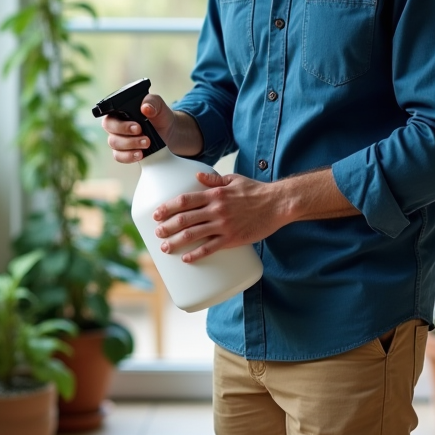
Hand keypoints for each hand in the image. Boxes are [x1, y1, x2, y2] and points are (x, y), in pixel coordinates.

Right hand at [101, 93, 181, 163]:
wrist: (169, 132)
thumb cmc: (159, 116)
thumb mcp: (159, 105)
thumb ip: (152, 102)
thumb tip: (145, 107)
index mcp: (120, 110)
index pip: (108, 112)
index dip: (119, 120)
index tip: (136, 125)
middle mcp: (116, 124)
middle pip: (109, 128)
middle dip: (125, 131)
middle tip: (141, 131)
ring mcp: (118, 139)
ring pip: (114, 143)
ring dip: (131, 144)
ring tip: (147, 143)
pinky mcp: (123, 152)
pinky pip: (119, 156)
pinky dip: (129, 156)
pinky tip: (140, 154)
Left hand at [152, 171, 285, 262]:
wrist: (278, 204)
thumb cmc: (256, 191)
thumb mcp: (234, 180)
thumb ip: (214, 179)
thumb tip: (197, 176)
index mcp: (215, 194)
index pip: (185, 200)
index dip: (168, 207)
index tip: (156, 214)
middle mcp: (216, 209)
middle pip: (185, 219)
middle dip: (167, 226)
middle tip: (157, 233)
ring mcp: (224, 225)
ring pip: (194, 235)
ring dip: (176, 242)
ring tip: (165, 247)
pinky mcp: (232, 239)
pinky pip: (210, 248)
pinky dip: (196, 254)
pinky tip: (186, 258)